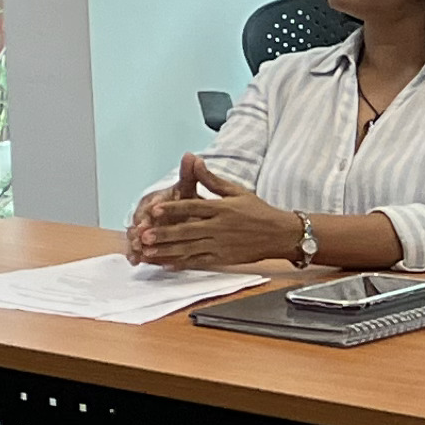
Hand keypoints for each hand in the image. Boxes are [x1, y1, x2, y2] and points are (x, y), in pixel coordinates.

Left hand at [127, 156, 291, 268]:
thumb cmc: (258, 211)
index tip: (153, 210)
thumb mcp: (237, 191)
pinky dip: (183, 263)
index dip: (171, 208)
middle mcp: (219, 227)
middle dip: (164, 233)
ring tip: (147, 251)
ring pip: (190, 248)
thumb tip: (195, 160)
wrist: (281, 234)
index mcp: (222, 208)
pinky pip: (200, 261)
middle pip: (187, 230)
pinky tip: (166, 264)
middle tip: (143, 235)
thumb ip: (212, 180)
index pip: (192, 207)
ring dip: (167, 250)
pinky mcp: (224, 258)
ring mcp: (221, 244)